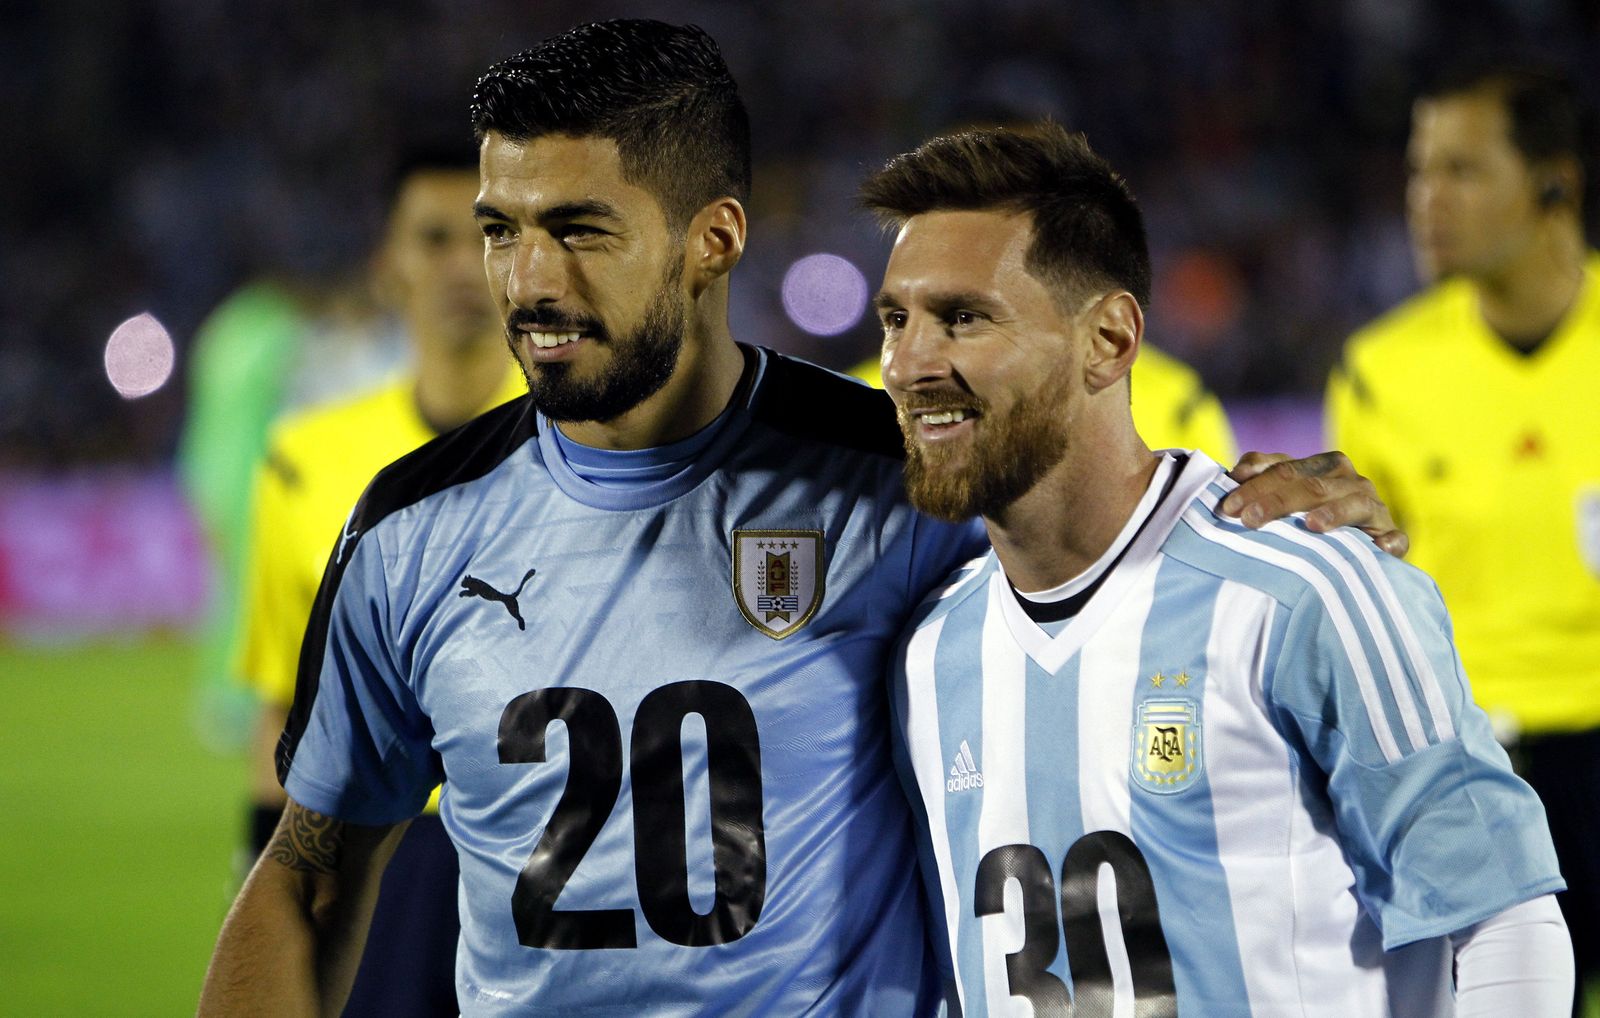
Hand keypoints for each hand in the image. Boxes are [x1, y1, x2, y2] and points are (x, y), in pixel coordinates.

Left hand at [1221, 451, 1407, 556]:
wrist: (1356, 548)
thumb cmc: (1307, 518)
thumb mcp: (1284, 494)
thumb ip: (1261, 478)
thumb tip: (1234, 474)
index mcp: (1323, 466)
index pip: (1285, 470)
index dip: (1254, 486)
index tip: (1228, 506)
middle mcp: (1350, 481)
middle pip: (1312, 486)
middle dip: (1278, 501)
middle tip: (1248, 520)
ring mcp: (1374, 508)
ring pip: (1352, 503)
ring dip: (1332, 514)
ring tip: (1310, 525)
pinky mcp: (1391, 536)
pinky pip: (1394, 537)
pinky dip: (1389, 541)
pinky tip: (1380, 547)